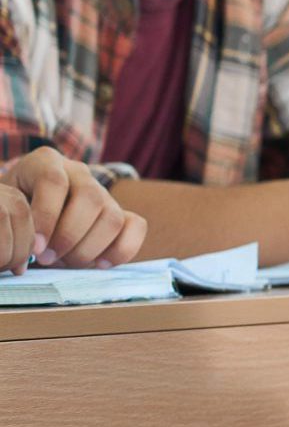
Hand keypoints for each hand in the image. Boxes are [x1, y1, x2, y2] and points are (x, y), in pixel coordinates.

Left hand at [3, 147, 145, 270]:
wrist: (29, 207)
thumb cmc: (12, 208)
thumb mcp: (6, 204)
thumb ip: (13, 221)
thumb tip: (25, 257)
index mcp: (45, 162)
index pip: (54, 181)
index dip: (46, 216)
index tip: (35, 247)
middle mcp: (79, 173)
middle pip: (90, 197)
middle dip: (69, 236)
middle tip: (47, 259)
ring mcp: (104, 193)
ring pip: (112, 217)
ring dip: (89, 248)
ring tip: (66, 262)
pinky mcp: (121, 213)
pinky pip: (136, 227)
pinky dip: (121, 250)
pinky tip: (98, 264)